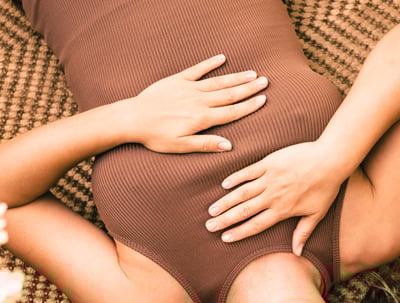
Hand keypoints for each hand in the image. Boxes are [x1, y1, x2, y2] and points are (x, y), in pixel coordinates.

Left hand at [130, 54, 267, 152]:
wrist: (134, 118)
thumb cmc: (156, 136)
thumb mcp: (181, 146)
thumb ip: (205, 145)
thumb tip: (228, 146)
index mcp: (202, 119)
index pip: (231, 112)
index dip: (249, 106)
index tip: (262, 100)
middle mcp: (199, 101)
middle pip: (229, 94)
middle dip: (248, 88)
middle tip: (265, 82)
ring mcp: (189, 88)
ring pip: (218, 82)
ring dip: (236, 77)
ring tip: (252, 73)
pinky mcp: (178, 80)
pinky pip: (197, 70)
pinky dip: (210, 63)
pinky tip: (222, 58)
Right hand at [205, 141, 347, 255]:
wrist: (330, 159)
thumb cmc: (325, 187)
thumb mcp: (317, 214)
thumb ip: (303, 233)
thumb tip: (297, 253)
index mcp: (282, 210)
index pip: (256, 225)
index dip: (239, 232)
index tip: (225, 238)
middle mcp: (272, 197)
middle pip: (244, 211)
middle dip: (225, 220)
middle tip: (210, 226)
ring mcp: (269, 179)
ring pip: (242, 193)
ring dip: (225, 202)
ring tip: (212, 210)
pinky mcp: (269, 163)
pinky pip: (248, 172)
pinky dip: (235, 178)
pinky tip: (224, 185)